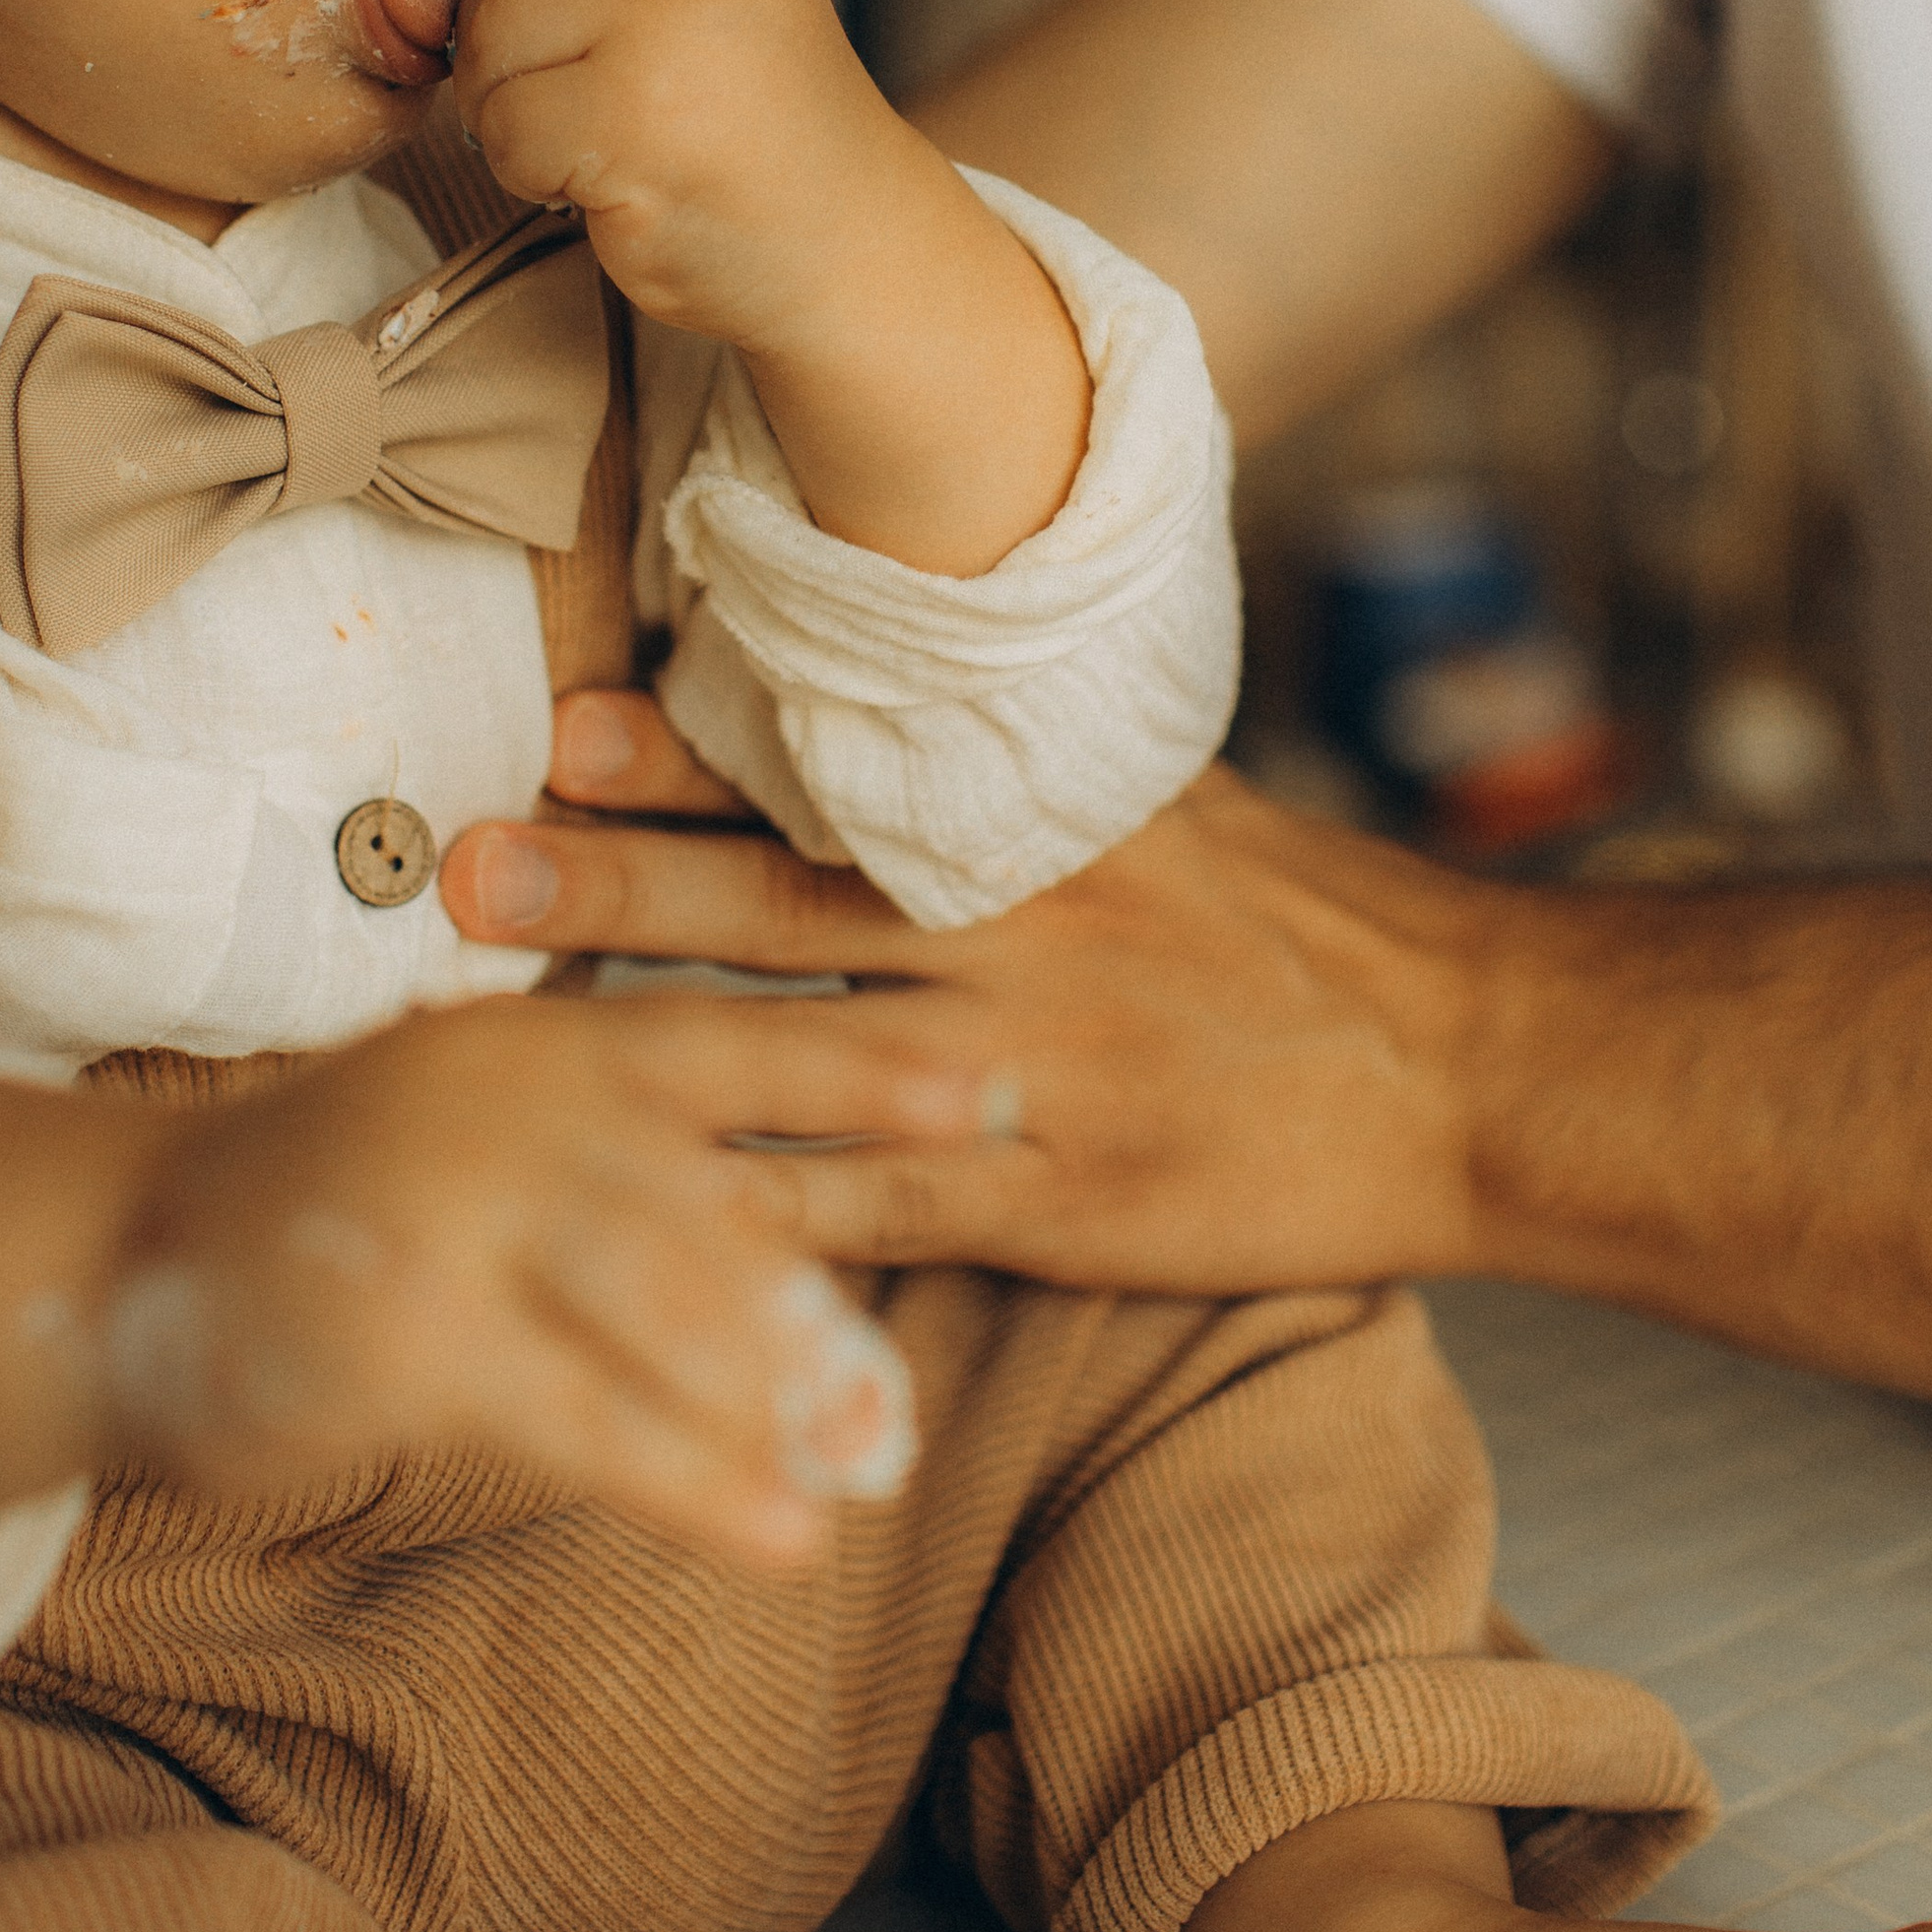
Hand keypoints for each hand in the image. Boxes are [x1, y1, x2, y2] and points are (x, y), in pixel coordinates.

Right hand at [95, 987, 984, 1561]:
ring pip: (665, 1314)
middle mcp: (508, 1104)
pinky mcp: (410, 1332)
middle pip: (712, 1208)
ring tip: (865, 1471)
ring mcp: (454, 1210)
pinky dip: (693, 1486)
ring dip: (773, 1404)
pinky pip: (585, 1423)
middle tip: (908, 1396)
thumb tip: (806, 1256)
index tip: (991, 1084)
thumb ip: (624, 1171)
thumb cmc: (340, 1203)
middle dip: (820, 1311)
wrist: (116, 1255)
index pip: (729, 1045)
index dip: (860, 1069)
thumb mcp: (482, 1137)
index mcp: (540, 1045)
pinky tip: (778, 1540)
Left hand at [443, 693, 1490, 1299]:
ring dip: (637, 1039)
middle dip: (614, 879)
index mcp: (1043, 821)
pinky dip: (758, 1218)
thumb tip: (885, 710)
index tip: (568, 722)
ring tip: (498, 1031)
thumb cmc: (1305, 929)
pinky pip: (875, 1209)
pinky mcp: (1053, 1199)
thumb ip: (1024, 777)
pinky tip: (641, 1220)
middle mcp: (1020, 927)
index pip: (839, 775)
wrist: (1464, 1068)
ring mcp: (1031, 1068)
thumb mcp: (1169, 806)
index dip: (694, 751)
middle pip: (779, 899)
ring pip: (801, 1048)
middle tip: (467, 859)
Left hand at [450, 0, 903, 350]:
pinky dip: (526, 171)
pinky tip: (594, 185)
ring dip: (508, 111)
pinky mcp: (629, 122)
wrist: (844, 246)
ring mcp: (663, 32)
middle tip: (566, 104)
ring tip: (585, 145)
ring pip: (491, 44)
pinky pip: (504, 127)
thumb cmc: (757, 133)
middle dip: (504, 44)